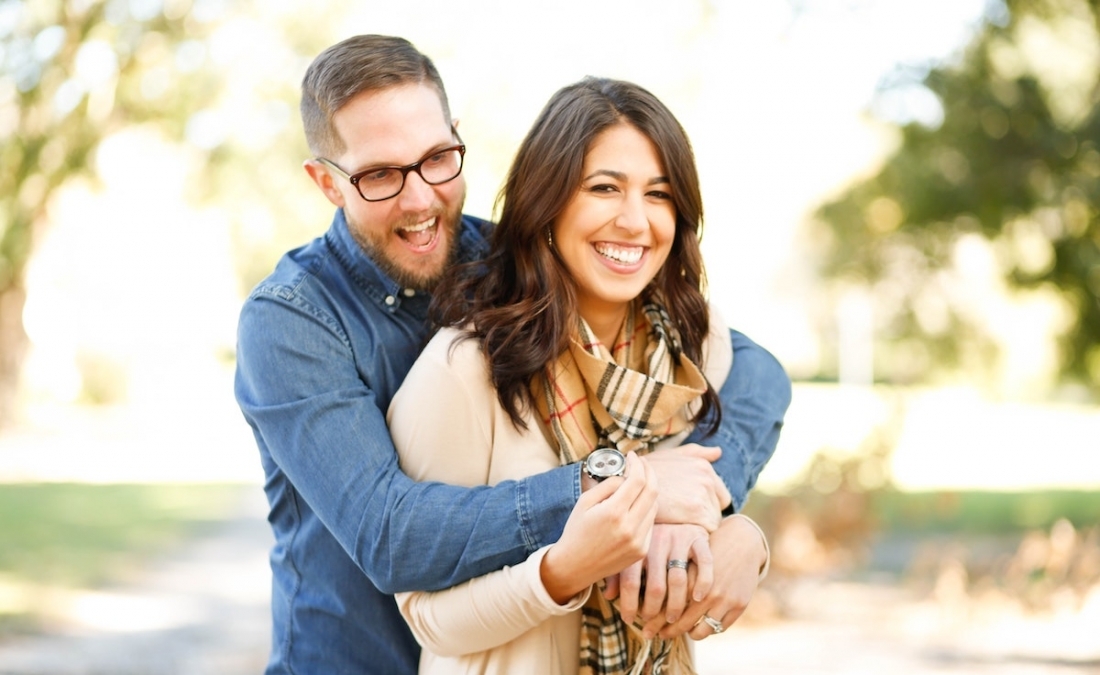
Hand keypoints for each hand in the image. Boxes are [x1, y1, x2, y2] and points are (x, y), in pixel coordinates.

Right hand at [541, 453, 657, 603]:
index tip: (632, 456)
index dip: (638, 464)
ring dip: (648, 492)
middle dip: (649, 472)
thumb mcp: (584, 502)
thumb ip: (608, 485)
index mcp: (613, 513)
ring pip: (654, 507)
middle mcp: (629, 527)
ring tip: (635, 485)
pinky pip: (650, 523)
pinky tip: (634, 507)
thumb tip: (626, 477)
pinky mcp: (641, 551)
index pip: (637, 480)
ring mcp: (638, 541)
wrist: (574, 566)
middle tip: (642, 463)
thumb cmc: (576, 531)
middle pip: (652, 491)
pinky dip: (645, 510)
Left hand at [610, 523, 711, 631]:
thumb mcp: (631, 550)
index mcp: (637, 544)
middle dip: (652, 610)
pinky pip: (704, 564)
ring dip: (675, 605)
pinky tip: (697, 598)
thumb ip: (619, 572)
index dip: (628, 604)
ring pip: (678, 580)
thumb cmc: (650, 539)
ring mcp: (680, 539)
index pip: (630, 580)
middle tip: (651, 625)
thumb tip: (608, 595)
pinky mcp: (699, 539)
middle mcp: (658, 541)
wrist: (679, 507)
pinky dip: (702, 583)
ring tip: (671, 620)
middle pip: (655, 585)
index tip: (627, 620)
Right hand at [642, 444, 731, 531]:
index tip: (688, 509)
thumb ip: (696, 453)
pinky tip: (679, 528)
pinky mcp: (696, 510)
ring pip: (713, 521)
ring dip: (699, 525)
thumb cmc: (646, 472)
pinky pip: (707, 530)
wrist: (626, 484)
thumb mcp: (670, 455)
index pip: (721, 495)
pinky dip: (695, 534)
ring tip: (679, 523)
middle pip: (718, 509)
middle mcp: (707, 478)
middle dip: (704, 515)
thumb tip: (718, 452)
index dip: (707, 504)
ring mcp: (702, 493)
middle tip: (682, 517)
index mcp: (703, 466)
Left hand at [657, 514, 766, 639]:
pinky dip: (708, 631)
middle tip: (656, 635)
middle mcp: (706, 590)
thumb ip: (667, 575)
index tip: (645, 626)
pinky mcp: (738, 604)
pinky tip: (699, 628)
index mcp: (689, 577)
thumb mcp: (685, 556)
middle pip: (681, 620)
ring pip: (701, 630)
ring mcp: (724, 599)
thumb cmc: (706, 548)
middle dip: (666, 631)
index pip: (667, 605)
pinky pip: (719, 628)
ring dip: (688, 634)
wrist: (741, 541)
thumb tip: (634, 597)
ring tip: (678, 632)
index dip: (654, 619)